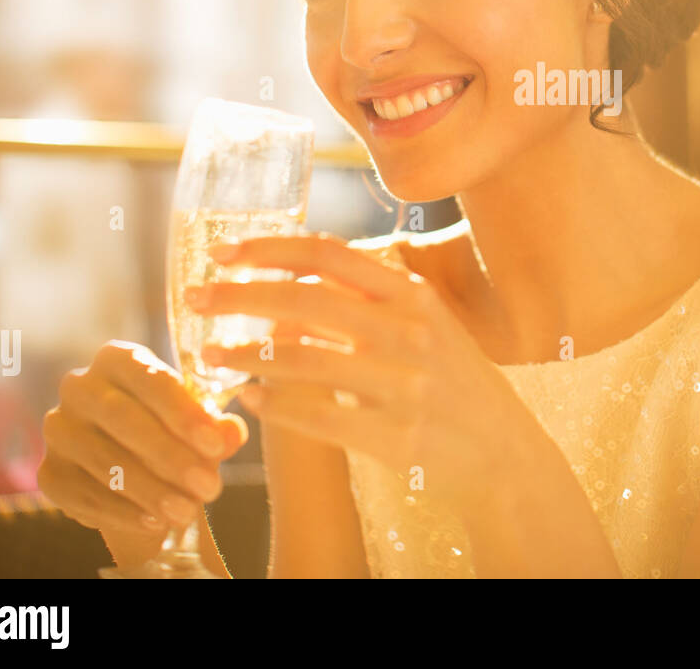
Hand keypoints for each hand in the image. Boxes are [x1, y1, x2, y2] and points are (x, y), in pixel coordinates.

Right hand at [37, 341, 247, 540]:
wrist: (140, 472)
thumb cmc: (176, 433)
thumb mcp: (202, 426)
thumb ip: (218, 427)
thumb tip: (231, 433)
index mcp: (119, 359)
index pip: (150, 379)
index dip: (184, 413)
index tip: (215, 446)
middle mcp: (80, 386)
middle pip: (123, 419)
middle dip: (170, 456)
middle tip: (208, 487)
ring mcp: (58, 429)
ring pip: (105, 461)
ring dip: (151, 490)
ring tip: (188, 511)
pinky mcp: (49, 472)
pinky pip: (84, 494)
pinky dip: (123, 511)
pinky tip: (155, 521)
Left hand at [190, 232, 545, 512]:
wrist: (503, 451)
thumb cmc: (454, 381)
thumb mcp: (430, 323)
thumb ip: (375, 296)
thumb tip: (301, 270)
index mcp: (414, 296)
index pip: (330, 255)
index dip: (270, 249)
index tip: (225, 253)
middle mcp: (411, 333)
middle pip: (306, 301)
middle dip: (240, 296)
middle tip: (196, 299)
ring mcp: (404, 386)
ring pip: (303, 360)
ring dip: (245, 355)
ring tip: (210, 355)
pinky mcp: (395, 437)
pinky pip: (317, 416)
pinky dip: (274, 405)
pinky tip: (249, 398)